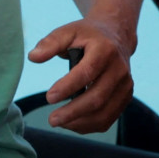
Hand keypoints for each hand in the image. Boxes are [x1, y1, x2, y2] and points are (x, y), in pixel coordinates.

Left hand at [29, 18, 135, 132]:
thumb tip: (33, 57)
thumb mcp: (69, 32)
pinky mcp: (125, 98)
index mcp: (105, 50)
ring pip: (104, 113)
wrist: (116, 36)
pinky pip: (108, 119)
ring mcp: (125, 85)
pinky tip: (72, 123)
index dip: (68, 87)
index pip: (87, 72)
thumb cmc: (87, 36)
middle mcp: (119, 69)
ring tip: (59, 122)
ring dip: (80, 122)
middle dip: (73, 112)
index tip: (49, 97)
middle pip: (97, 97)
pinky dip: (89, 125)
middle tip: (52, 119)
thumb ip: (50, 43)